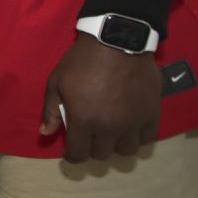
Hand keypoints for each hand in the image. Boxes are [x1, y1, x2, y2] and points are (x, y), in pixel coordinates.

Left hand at [40, 34, 161, 162]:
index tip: (72, 150)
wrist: (116, 41)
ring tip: (112, 133)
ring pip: (126, 151)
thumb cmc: (81, 61)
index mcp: (83, 120)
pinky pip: (148, 139)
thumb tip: (46, 133)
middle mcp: (109, 128)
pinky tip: (131, 127)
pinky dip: (138, 137)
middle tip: (91, 135)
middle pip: (102, 154)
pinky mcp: (152, 114)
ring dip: (116, 145)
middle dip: (93, 147)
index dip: (72, 156)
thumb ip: (51, 110)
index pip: (78, 154)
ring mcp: (133, 123)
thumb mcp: (56, 81)